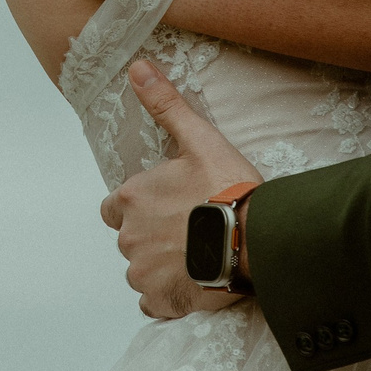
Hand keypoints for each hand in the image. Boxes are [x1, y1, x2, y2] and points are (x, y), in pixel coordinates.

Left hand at [100, 59, 262, 318]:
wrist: (255, 238)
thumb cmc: (228, 187)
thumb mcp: (198, 139)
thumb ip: (165, 104)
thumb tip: (137, 67)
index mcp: (130, 199)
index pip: (114, 207)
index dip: (137, 206)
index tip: (164, 206)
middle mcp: (128, 238)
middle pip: (129, 239)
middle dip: (151, 236)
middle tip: (188, 229)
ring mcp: (143, 272)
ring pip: (140, 271)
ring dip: (159, 266)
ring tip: (194, 256)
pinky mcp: (162, 300)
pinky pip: (151, 303)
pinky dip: (166, 297)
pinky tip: (190, 283)